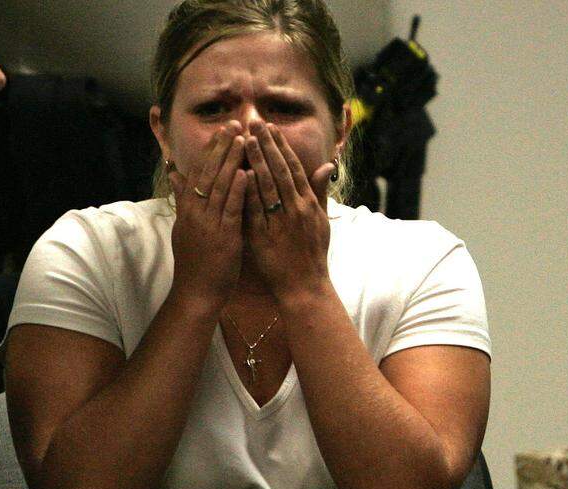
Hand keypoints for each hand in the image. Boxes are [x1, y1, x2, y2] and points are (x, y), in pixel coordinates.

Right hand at [167, 121, 248, 310]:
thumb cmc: (195, 263)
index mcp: (187, 210)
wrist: (196, 293)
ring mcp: (208, 224)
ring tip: (243, 139)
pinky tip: (245, 173)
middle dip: (222, 147)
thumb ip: (182, 200)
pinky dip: (237, 190)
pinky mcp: (222, 237)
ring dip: (231, 161)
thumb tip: (175, 176)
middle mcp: (195, 213)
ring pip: (219, 186)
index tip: (222, 130)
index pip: (198, 172)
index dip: (210, 150)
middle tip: (235, 124)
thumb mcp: (183, 228)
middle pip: (208, 173)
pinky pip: (230, 209)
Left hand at [242, 121, 334, 297]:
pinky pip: (257, 211)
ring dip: (257, 161)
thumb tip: (327, 165)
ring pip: (269, 186)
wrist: (306, 286)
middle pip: (280, 170)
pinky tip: (240, 175)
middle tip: (254, 123)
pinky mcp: (267, 237)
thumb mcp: (322, 220)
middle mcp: (297, 208)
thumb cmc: (312, 254)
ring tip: (246, 140)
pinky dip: (249, 192)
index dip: (281, 146)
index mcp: (308, 203)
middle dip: (267, 145)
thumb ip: (320, 191)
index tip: (270, 127)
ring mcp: (282, 222)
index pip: (293, 167)